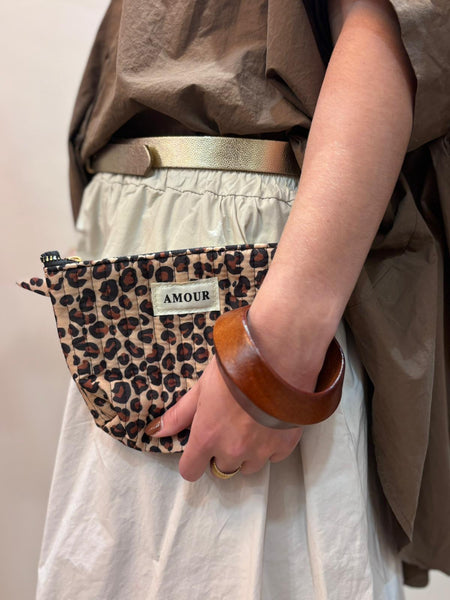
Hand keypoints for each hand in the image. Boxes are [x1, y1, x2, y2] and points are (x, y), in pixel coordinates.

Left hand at [146, 356, 302, 480]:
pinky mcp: (284, 446)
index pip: (190, 471)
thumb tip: (155, 431)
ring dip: (248, 452)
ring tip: (252, 423)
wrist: (277, 358)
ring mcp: (260, 451)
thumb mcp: (202, 387)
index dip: (193, 460)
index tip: (198, 448)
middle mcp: (232, 450)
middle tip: (229, 425)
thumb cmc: (236, 367)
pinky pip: (274, 457)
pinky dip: (271, 445)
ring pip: (249, 466)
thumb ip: (179, 414)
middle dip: (222, 452)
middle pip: (222, 468)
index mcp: (207, 437)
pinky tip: (270, 421)